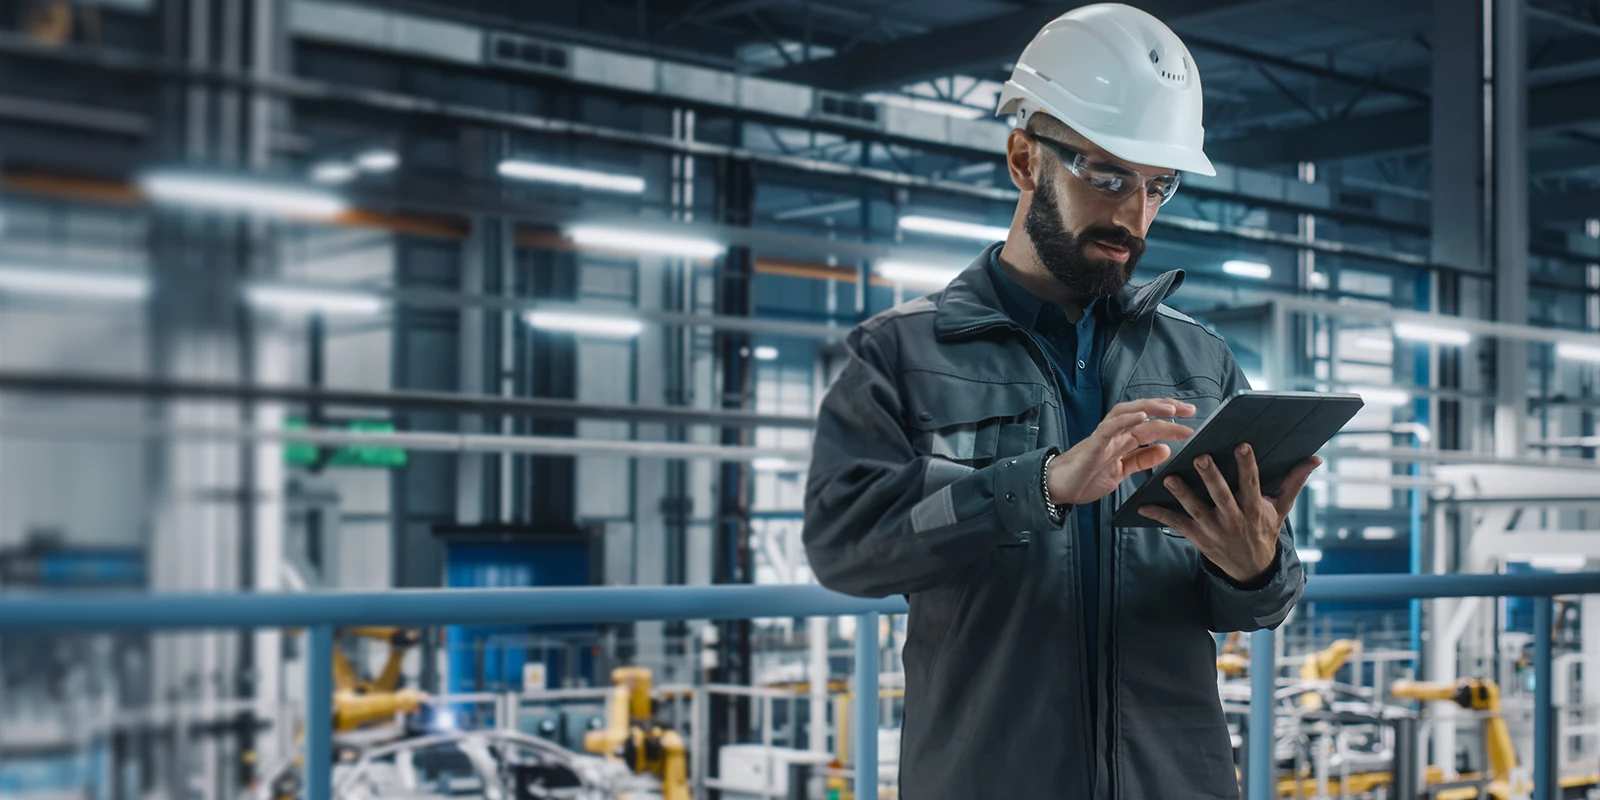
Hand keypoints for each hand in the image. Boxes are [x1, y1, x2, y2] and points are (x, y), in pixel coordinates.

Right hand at [1047, 398, 1196, 506]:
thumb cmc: (1086, 478)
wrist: (1057, 489)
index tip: (1191, 418)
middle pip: (1143, 414)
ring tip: (1170, 409)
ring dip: (1149, 408)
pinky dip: (1125, 420)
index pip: (1150, 423)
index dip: (1171, 419)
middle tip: (1190, 410)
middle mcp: (1115, 434)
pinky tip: (1140, 416)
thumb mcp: (1122, 472)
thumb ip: (1142, 460)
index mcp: (1122, 440)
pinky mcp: (1093, 445)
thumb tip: (1166, 450)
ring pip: (1128, 414)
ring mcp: (1104, 437)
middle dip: (1167, 409)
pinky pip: (1109, 428)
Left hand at [1139, 444, 1321, 583]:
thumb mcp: (1281, 509)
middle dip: (1212, 477)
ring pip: (1196, 509)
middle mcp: (1234, 520)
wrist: (1251, 568)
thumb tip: (1314, 458)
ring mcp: (1214, 530)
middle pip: (1222, 496)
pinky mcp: (1197, 537)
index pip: (1251, 484)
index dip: (1247, 465)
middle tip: (1201, 456)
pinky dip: (1159, 515)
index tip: (1242, 444)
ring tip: (1169, 478)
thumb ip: (1293, 482)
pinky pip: (1176, 524)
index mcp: (1254, 510)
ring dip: (1182, 494)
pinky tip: (1143, 505)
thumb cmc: (1264, 529)